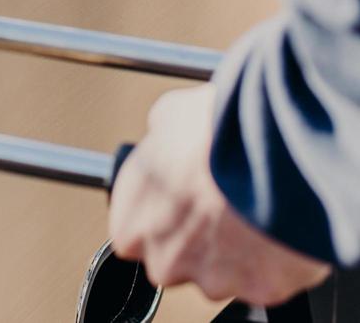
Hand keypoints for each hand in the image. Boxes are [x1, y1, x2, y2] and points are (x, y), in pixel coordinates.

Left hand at [109, 85, 328, 305]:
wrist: (273, 148)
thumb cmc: (213, 132)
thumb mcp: (168, 117)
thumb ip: (159, 144)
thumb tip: (165, 134)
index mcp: (131, 225)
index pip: (136, 234)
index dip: (163, 214)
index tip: (181, 200)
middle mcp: (165, 262)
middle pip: (178, 260)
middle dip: (198, 238)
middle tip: (220, 205)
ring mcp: (215, 281)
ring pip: (224, 274)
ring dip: (237, 252)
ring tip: (253, 212)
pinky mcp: (262, 290)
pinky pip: (267, 279)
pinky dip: (276, 260)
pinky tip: (278, 227)